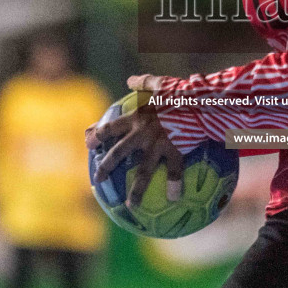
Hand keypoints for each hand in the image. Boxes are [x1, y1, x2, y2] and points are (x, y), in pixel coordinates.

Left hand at [87, 76, 183, 207]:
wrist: (197, 100)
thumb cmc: (178, 90)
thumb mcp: (158, 82)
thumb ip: (143, 82)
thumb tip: (131, 80)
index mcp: (136, 117)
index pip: (110, 128)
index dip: (97, 135)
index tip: (89, 143)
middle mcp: (142, 133)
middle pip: (119, 153)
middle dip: (106, 167)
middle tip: (98, 179)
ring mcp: (158, 145)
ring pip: (143, 171)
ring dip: (136, 190)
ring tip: (130, 206)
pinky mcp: (175, 150)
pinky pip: (174, 171)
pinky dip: (175, 185)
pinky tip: (175, 199)